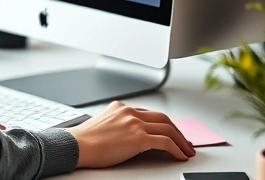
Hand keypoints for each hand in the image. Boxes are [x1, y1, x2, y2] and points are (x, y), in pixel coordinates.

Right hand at [67, 101, 194, 167]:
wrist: (77, 145)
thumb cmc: (84, 140)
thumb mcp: (103, 125)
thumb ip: (118, 125)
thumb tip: (129, 137)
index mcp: (121, 108)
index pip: (150, 114)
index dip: (163, 125)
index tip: (171, 133)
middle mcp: (130, 112)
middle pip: (163, 118)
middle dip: (177, 131)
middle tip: (185, 142)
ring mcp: (135, 123)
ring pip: (168, 128)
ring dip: (181, 141)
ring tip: (187, 151)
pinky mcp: (138, 137)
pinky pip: (165, 142)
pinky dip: (176, 149)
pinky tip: (180, 155)